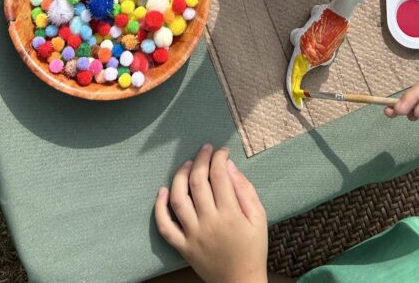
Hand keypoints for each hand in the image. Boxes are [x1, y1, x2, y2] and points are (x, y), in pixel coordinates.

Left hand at [155, 144, 267, 282]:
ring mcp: (193, 235)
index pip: (219, 176)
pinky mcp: (183, 247)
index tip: (221, 151)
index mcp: (230, 215)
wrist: (240, 282)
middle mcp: (209, 223)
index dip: (218, 158)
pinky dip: (159, 208)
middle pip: (198, 182)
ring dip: (180, 176)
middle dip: (201, 160)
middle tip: (205, 150)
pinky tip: (162, 191)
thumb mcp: (259, 218)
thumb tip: (228, 165)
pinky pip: (165, 226)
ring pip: (178, 199)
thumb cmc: (252, 248)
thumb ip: (245, 190)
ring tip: (187, 164)